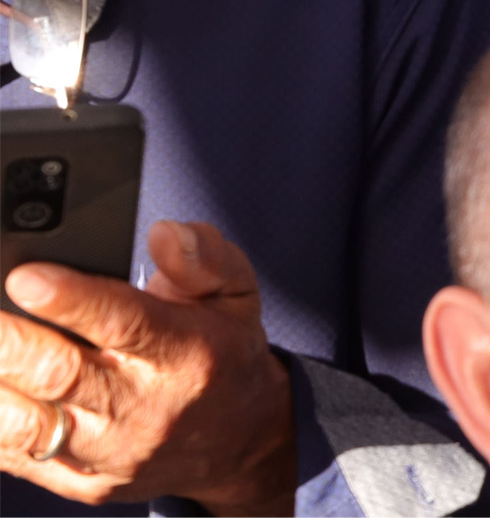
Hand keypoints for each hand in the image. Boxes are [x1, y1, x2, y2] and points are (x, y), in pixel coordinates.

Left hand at [0, 221, 293, 514]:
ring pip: (28, 426)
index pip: (124, 322)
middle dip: (10, 343)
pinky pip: (18, 458)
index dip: (70, 299)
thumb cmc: (223, 355)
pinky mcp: (82, 484)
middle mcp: (146, 406)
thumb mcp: (236, 293)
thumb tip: (164, 233)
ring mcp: (110, 452)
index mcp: (187, 352)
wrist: (239, 442)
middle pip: (61, 376)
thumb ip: (203, 256)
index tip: (26, 277)